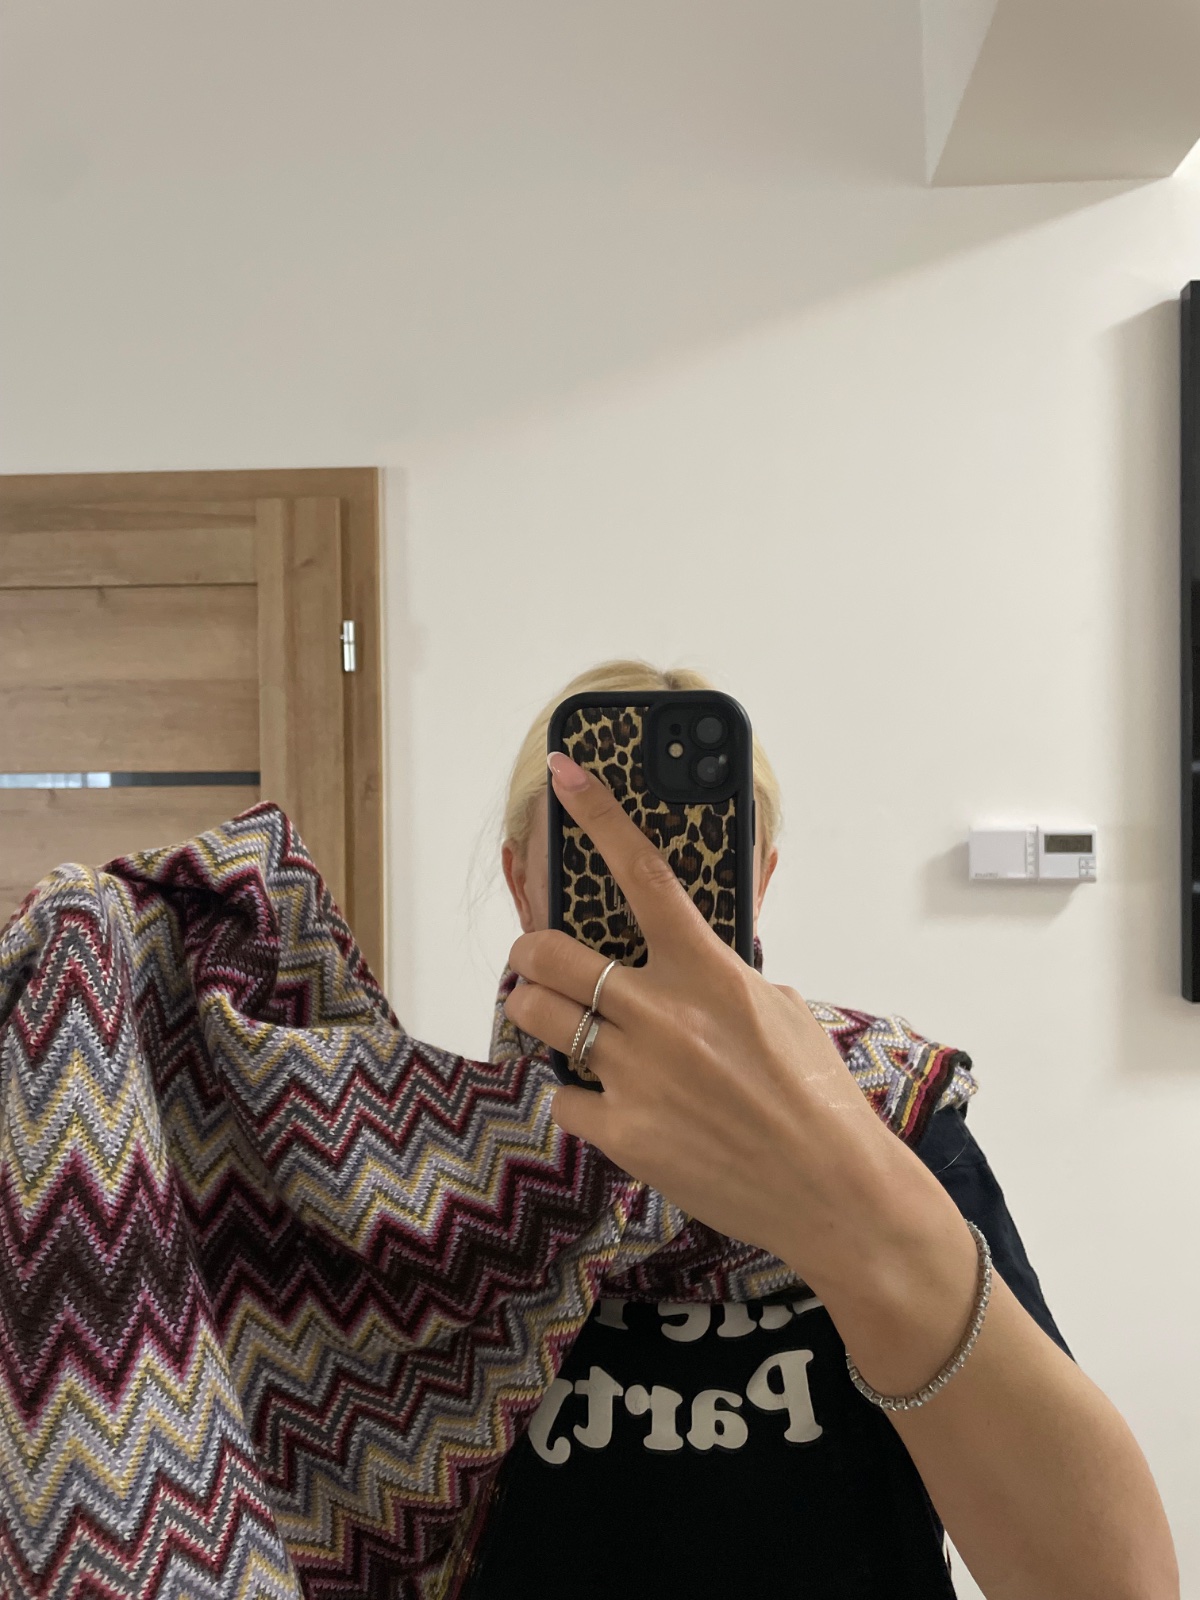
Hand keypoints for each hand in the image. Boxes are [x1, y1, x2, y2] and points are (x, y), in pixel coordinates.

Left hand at [504, 751, 915, 1282]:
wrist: (834, 1191)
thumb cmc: (817, 1098)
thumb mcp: (777, 1010)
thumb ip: (719, 977)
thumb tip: (678, 959)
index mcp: (709, 972)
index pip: (643, 874)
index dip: (598, 816)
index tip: (565, 772)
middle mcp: (664, 1014)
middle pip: (549, 954)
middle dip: (532, 954)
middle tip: (540, 965)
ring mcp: (636, 1074)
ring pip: (536, 1015)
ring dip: (537, 1012)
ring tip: (559, 1024)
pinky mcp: (621, 1131)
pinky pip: (562, 1095)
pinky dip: (577, 1096)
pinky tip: (611, 1104)